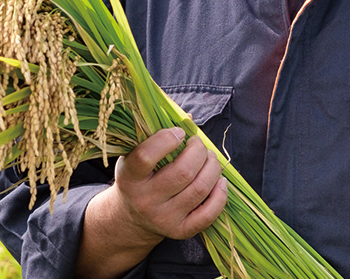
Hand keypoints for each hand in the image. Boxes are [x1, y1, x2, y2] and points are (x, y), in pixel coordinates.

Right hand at [77, 127, 227, 278]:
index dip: (167, 139)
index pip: (146, 156)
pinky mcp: (180, 231)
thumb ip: (158, 134)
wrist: (131, 218)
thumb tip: (189, 117)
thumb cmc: (139, 176)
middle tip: (198, 144)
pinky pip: (208, 214)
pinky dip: (220, 194)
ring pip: (200, 189)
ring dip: (212, 167)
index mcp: (129, 177)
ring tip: (210, 158)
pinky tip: (219, 180)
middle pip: (183, 172)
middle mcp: (145, 200)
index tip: (179, 132)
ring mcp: (163, 218)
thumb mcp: (136, 154)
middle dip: (199, 151)